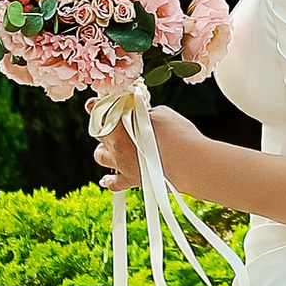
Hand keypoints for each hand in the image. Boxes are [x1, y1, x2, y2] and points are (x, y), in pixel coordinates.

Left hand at [91, 97, 216, 197]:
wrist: (191, 163)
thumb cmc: (178, 136)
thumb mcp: (160, 113)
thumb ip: (144, 113)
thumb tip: (141, 114)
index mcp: (120, 126)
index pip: (100, 112)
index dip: (96, 106)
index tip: (94, 103)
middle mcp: (116, 147)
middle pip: (100, 134)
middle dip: (104, 127)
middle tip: (114, 123)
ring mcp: (122, 165)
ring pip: (101, 157)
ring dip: (105, 150)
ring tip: (115, 147)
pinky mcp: (132, 180)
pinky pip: (113, 183)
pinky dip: (110, 179)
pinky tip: (108, 178)